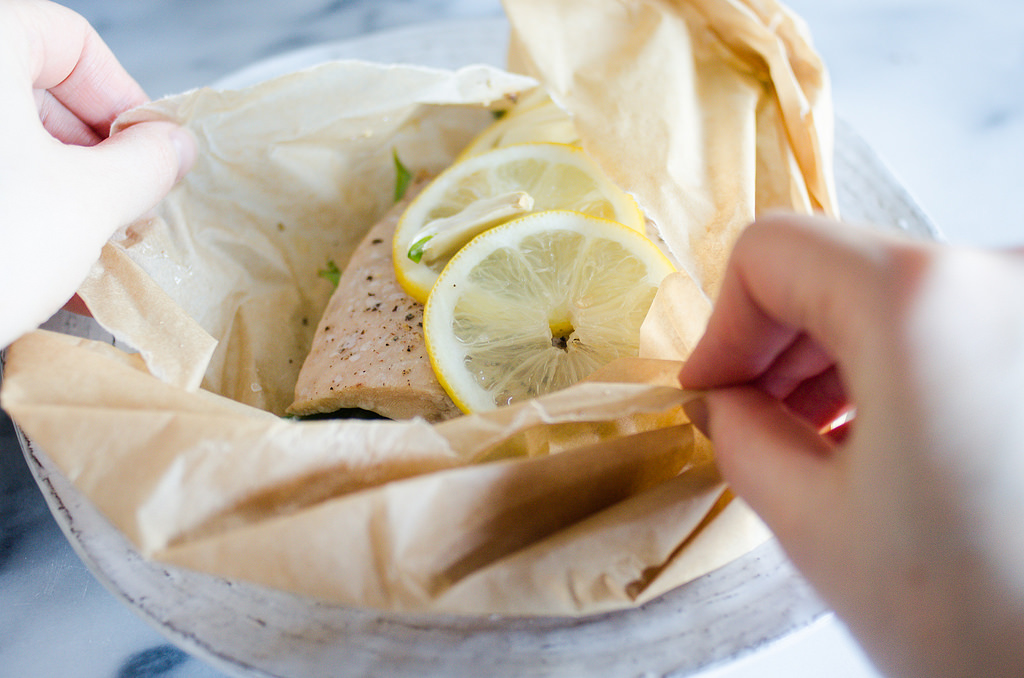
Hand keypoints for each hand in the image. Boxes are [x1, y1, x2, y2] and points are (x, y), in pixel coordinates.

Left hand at [0, 0, 194, 347]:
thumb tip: (171, 149)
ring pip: (4, 138)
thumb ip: (145, 164)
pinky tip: (41, 258)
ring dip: (57, 187)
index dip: (124, 98)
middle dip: (93, 154)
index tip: (151, 152)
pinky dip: (13, 206)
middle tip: (126, 207)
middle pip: (33, 89)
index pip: (71, 40)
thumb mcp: (87, 202)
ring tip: (88, 243)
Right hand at [679, 213, 1023, 677]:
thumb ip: (740, 436)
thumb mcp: (815, 527)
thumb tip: (725, 400)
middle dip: (779, 347)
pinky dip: (908, 366)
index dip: (723, 326)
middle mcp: (1005, 273)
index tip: (714, 391)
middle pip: (841, 268)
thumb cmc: (988, 619)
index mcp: (924, 301)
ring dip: (843, 359)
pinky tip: (897, 441)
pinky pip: (961, 323)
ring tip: (829, 445)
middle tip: (757, 424)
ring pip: (904, 295)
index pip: (772, 252)